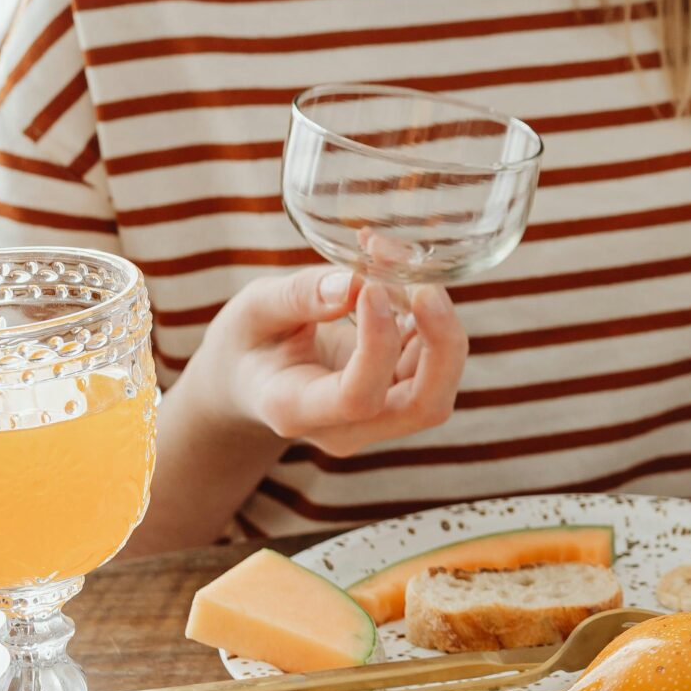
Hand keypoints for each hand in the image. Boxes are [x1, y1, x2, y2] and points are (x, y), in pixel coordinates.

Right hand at [178, 268, 466, 457]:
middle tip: (425, 282)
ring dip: (437, 320)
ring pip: (439, 383)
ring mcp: (378, 418)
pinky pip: (433, 361)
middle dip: (442, 342)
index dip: (378, 343)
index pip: (358, 398)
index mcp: (295, 410)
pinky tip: (400, 276)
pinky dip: (430, 316)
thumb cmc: (248, 344)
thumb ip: (298, 297)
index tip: (371, 286)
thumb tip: (355, 284)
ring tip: (398, 263)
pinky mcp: (399, 394)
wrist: (250, 377)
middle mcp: (346, 427)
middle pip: (425, 406)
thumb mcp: (253, 310)